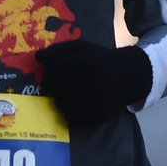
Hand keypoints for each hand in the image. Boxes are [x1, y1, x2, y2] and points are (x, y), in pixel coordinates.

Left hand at [34, 38, 153, 129]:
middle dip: (54, 87)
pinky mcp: (99, 116)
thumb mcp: (81, 48)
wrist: (129, 76)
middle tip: (61, 84)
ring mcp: (96, 102)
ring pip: (61, 106)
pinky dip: (70, 111)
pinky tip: (77, 102)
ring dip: (60, 100)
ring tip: (70, 93)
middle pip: (55, 91)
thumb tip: (37, 57)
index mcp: (85, 64)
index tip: (52, 75)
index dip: (48, 75)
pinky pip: (72, 118)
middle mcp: (91, 84)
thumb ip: (58, 51)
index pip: (52, 75)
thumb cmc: (100, 59)